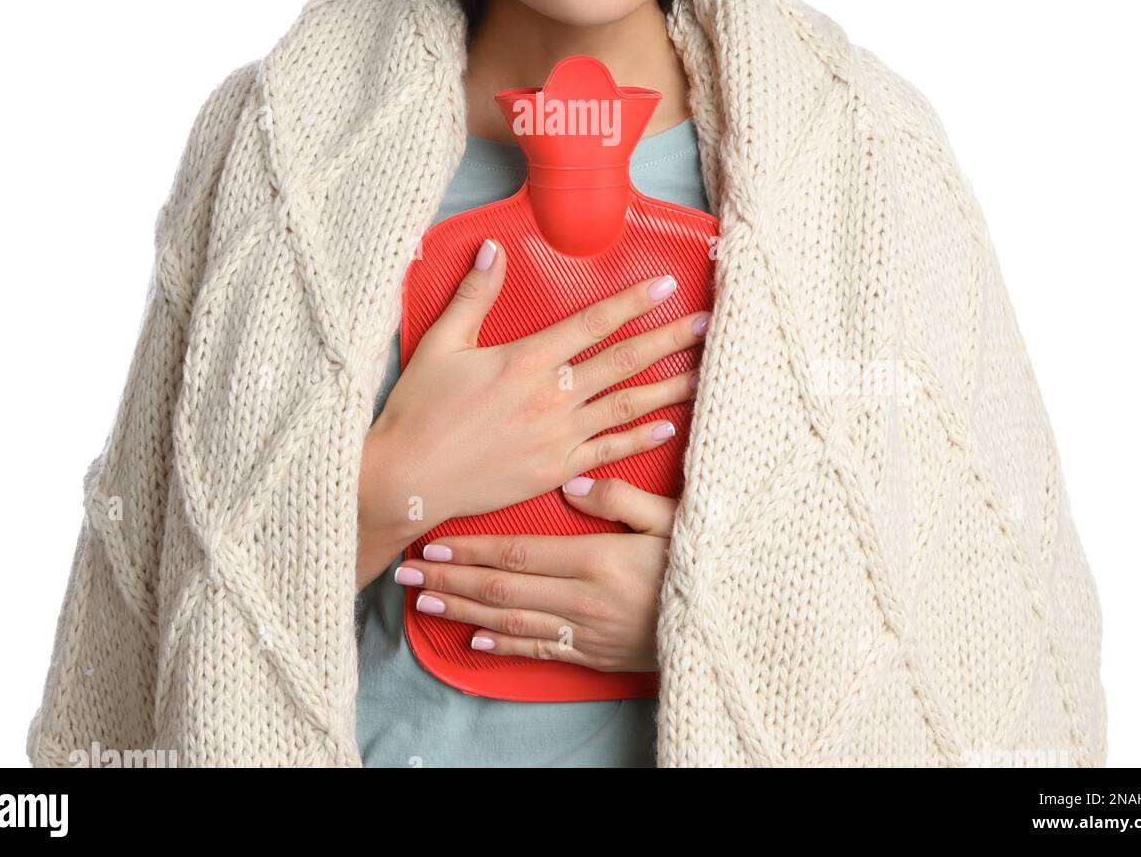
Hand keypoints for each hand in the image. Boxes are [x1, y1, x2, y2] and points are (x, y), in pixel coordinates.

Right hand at [371, 237, 706, 534]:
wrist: (407, 480)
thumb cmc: (419, 410)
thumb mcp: (442, 344)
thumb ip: (474, 295)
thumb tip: (493, 249)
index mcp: (525, 360)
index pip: (592, 323)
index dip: (632, 302)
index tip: (666, 286)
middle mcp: (551, 396)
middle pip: (623, 361)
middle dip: (669, 340)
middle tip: (708, 324)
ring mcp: (557, 436)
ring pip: (626, 405)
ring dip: (669, 387)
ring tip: (705, 372)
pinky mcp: (556, 470)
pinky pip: (609, 450)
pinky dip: (640, 437)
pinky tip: (668, 425)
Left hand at [392, 477, 675, 672]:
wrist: (733, 622)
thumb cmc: (703, 561)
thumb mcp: (671, 518)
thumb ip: (619, 497)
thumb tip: (570, 485)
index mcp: (597, 560)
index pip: (517, 554)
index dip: (470, 549)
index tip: (433, 541)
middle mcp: (583, 600)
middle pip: (501, 589)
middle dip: (449, 579)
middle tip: (407, 572)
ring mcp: (585, 632)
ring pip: (510, 622)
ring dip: (463, 612)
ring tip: (425, 601)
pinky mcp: (594, 655)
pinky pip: (538, 651)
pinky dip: (503, 646)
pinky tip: (475, 641)